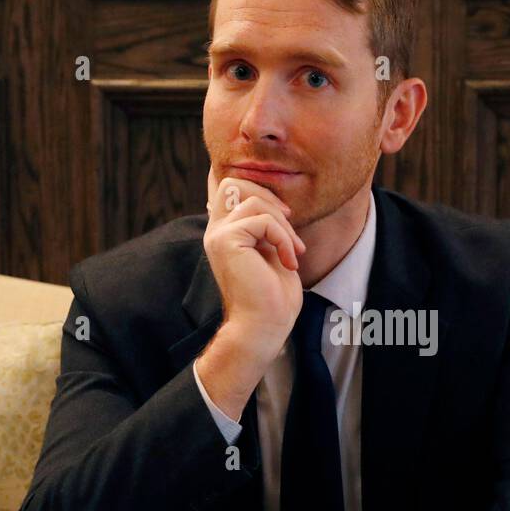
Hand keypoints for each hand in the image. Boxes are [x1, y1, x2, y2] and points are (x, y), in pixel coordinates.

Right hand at [204, 164, 306, 353]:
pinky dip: (284, 239)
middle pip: (233, 184)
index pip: (230, 189)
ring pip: (255, 203)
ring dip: (284, 226)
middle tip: (290, 224)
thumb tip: (275, 205)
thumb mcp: (272, 252)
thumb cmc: (273, 298)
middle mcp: (216, 232)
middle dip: (268, 197)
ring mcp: (218, 236)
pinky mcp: (227, 241)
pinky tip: (289, 262)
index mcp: (224, 233)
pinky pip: (263, 221)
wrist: (264, 326)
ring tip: (294, 252)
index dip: (259, 191)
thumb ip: (267, 227)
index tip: (285, 215)